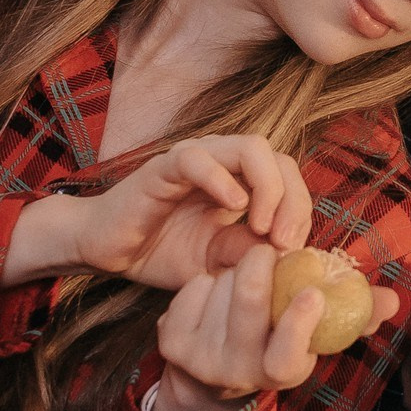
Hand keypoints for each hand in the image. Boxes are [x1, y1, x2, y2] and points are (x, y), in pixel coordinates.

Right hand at [9, 135, 309, 288]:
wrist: (109, 254)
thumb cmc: (164, 253)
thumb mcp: (218, 262)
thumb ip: (252, 254)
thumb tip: (293, 257)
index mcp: (240, 181)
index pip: (288, 177)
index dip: (301, 209)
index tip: (296, 249)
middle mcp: (222, 163)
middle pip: (278, 159)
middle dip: (293, 199)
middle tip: (285, 241)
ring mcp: (195, 160)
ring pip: (250, 148)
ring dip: (268, 187)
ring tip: (263, 228)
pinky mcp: (163, 167)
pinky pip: (197, 158)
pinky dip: (221, 179)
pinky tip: (233, 208)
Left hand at [147, 243, 402, 410]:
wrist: (212, 372)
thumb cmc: (275, 339)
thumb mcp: (314, 333)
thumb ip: (355, 314)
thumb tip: (392, 301)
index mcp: (282, 371)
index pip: (286, 356)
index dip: (297, 325)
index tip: (311, 293)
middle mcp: (239, 372)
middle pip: (247, 306)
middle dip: (258, 266)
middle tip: (267, 251)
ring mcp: (201, 360)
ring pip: (220, 287)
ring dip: (234, 271)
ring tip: (242, 281)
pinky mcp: (171, 343)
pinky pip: (192, 288)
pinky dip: (207, 279)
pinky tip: (215, 294)